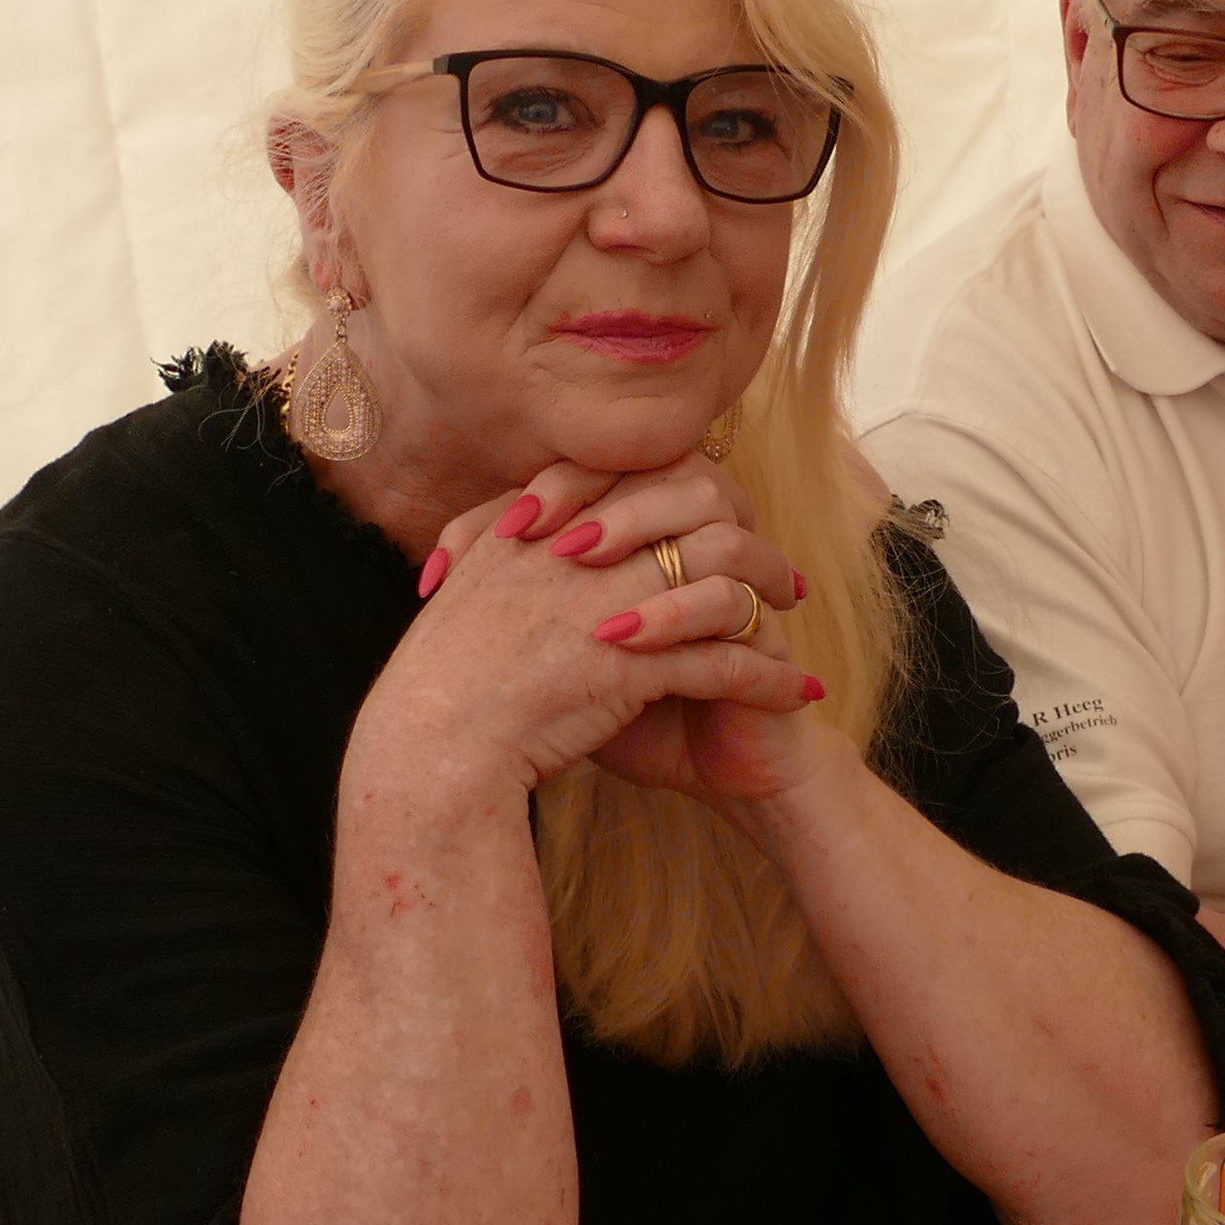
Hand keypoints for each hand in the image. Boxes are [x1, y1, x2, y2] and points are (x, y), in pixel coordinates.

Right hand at [356, 459, 819, 820]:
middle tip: (779, 570)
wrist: (429, 745)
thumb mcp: (464, 590)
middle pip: (695, 513)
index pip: (635, 479)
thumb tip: (525, 529)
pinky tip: (794, 691)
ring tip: (792, 616)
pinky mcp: (630, 666)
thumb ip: (496, 547)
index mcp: (535, 524)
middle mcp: (578, 551)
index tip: (717, 520)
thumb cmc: (439, 681)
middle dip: (750, 540)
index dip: (686, 495)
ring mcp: (606, 603)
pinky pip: (723, 660)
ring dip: (768, 596)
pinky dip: (767, 676)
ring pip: (722, 576)